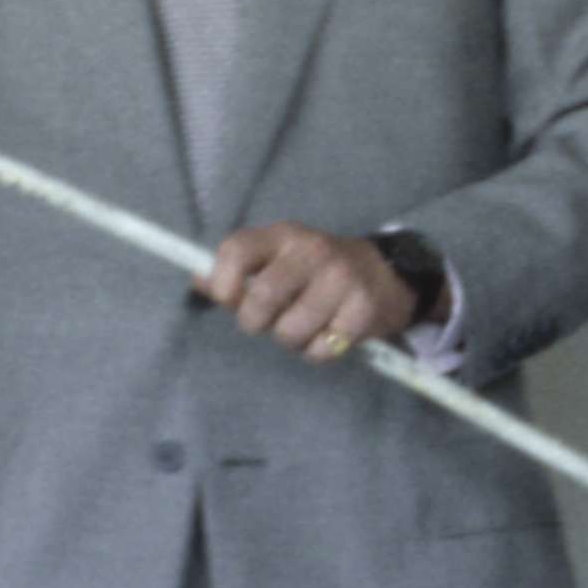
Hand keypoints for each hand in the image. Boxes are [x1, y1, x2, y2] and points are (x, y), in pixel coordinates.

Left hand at [199, 222, 414, 360]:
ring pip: (289, 331)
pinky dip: (318, 352)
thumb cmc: (318, 271)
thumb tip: (198, 280)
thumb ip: (240, 268)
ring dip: (291, 340)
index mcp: (284, 235)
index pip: (236, 249)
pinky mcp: (363, 309)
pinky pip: (321, 349)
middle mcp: (313, 250)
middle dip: (255, 322)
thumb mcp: (280, 256)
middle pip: (261, 298)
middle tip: (269, 321)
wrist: (388, 274)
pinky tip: (330, 333)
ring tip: (305, 325)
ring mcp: (341, 278)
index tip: (229, 300)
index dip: (222, 282)